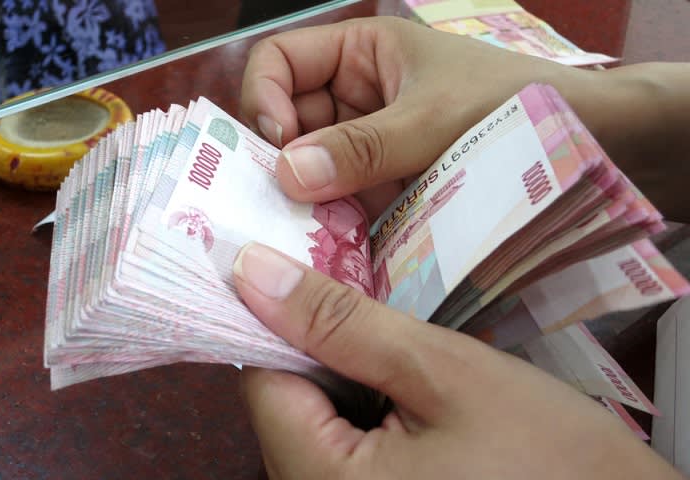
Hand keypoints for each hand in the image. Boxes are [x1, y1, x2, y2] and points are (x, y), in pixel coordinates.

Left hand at [233, 242, 680, 478]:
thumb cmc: (550, 457)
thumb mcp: (443, 371)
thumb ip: (341, 323)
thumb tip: (253, 272)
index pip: (261, 381)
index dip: (277, 318)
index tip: (305, 265)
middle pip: (284, 402)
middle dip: (316, 342)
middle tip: (362, 291)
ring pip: (312, 420)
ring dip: (342, 370)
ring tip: (389, 334)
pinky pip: (341, 445)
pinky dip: (361, 402)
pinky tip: (398, 378)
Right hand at [240, 17, 689, 221]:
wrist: (594, 144)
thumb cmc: (514, 108)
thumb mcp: (434, 120)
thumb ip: (362, 147)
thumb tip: (286, 173)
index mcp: (362, 55)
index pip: (279, 62)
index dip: (263, 100)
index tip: (279, 149)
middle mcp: (357, 99)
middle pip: (288, 122)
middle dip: (280, 161)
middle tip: (276, 210)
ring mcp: (370, 148)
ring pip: (311, 170)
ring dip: (304, 201)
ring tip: (298, 238)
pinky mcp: (387, 190)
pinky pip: (342, 203)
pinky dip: (332, 226)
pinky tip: (328, 253)